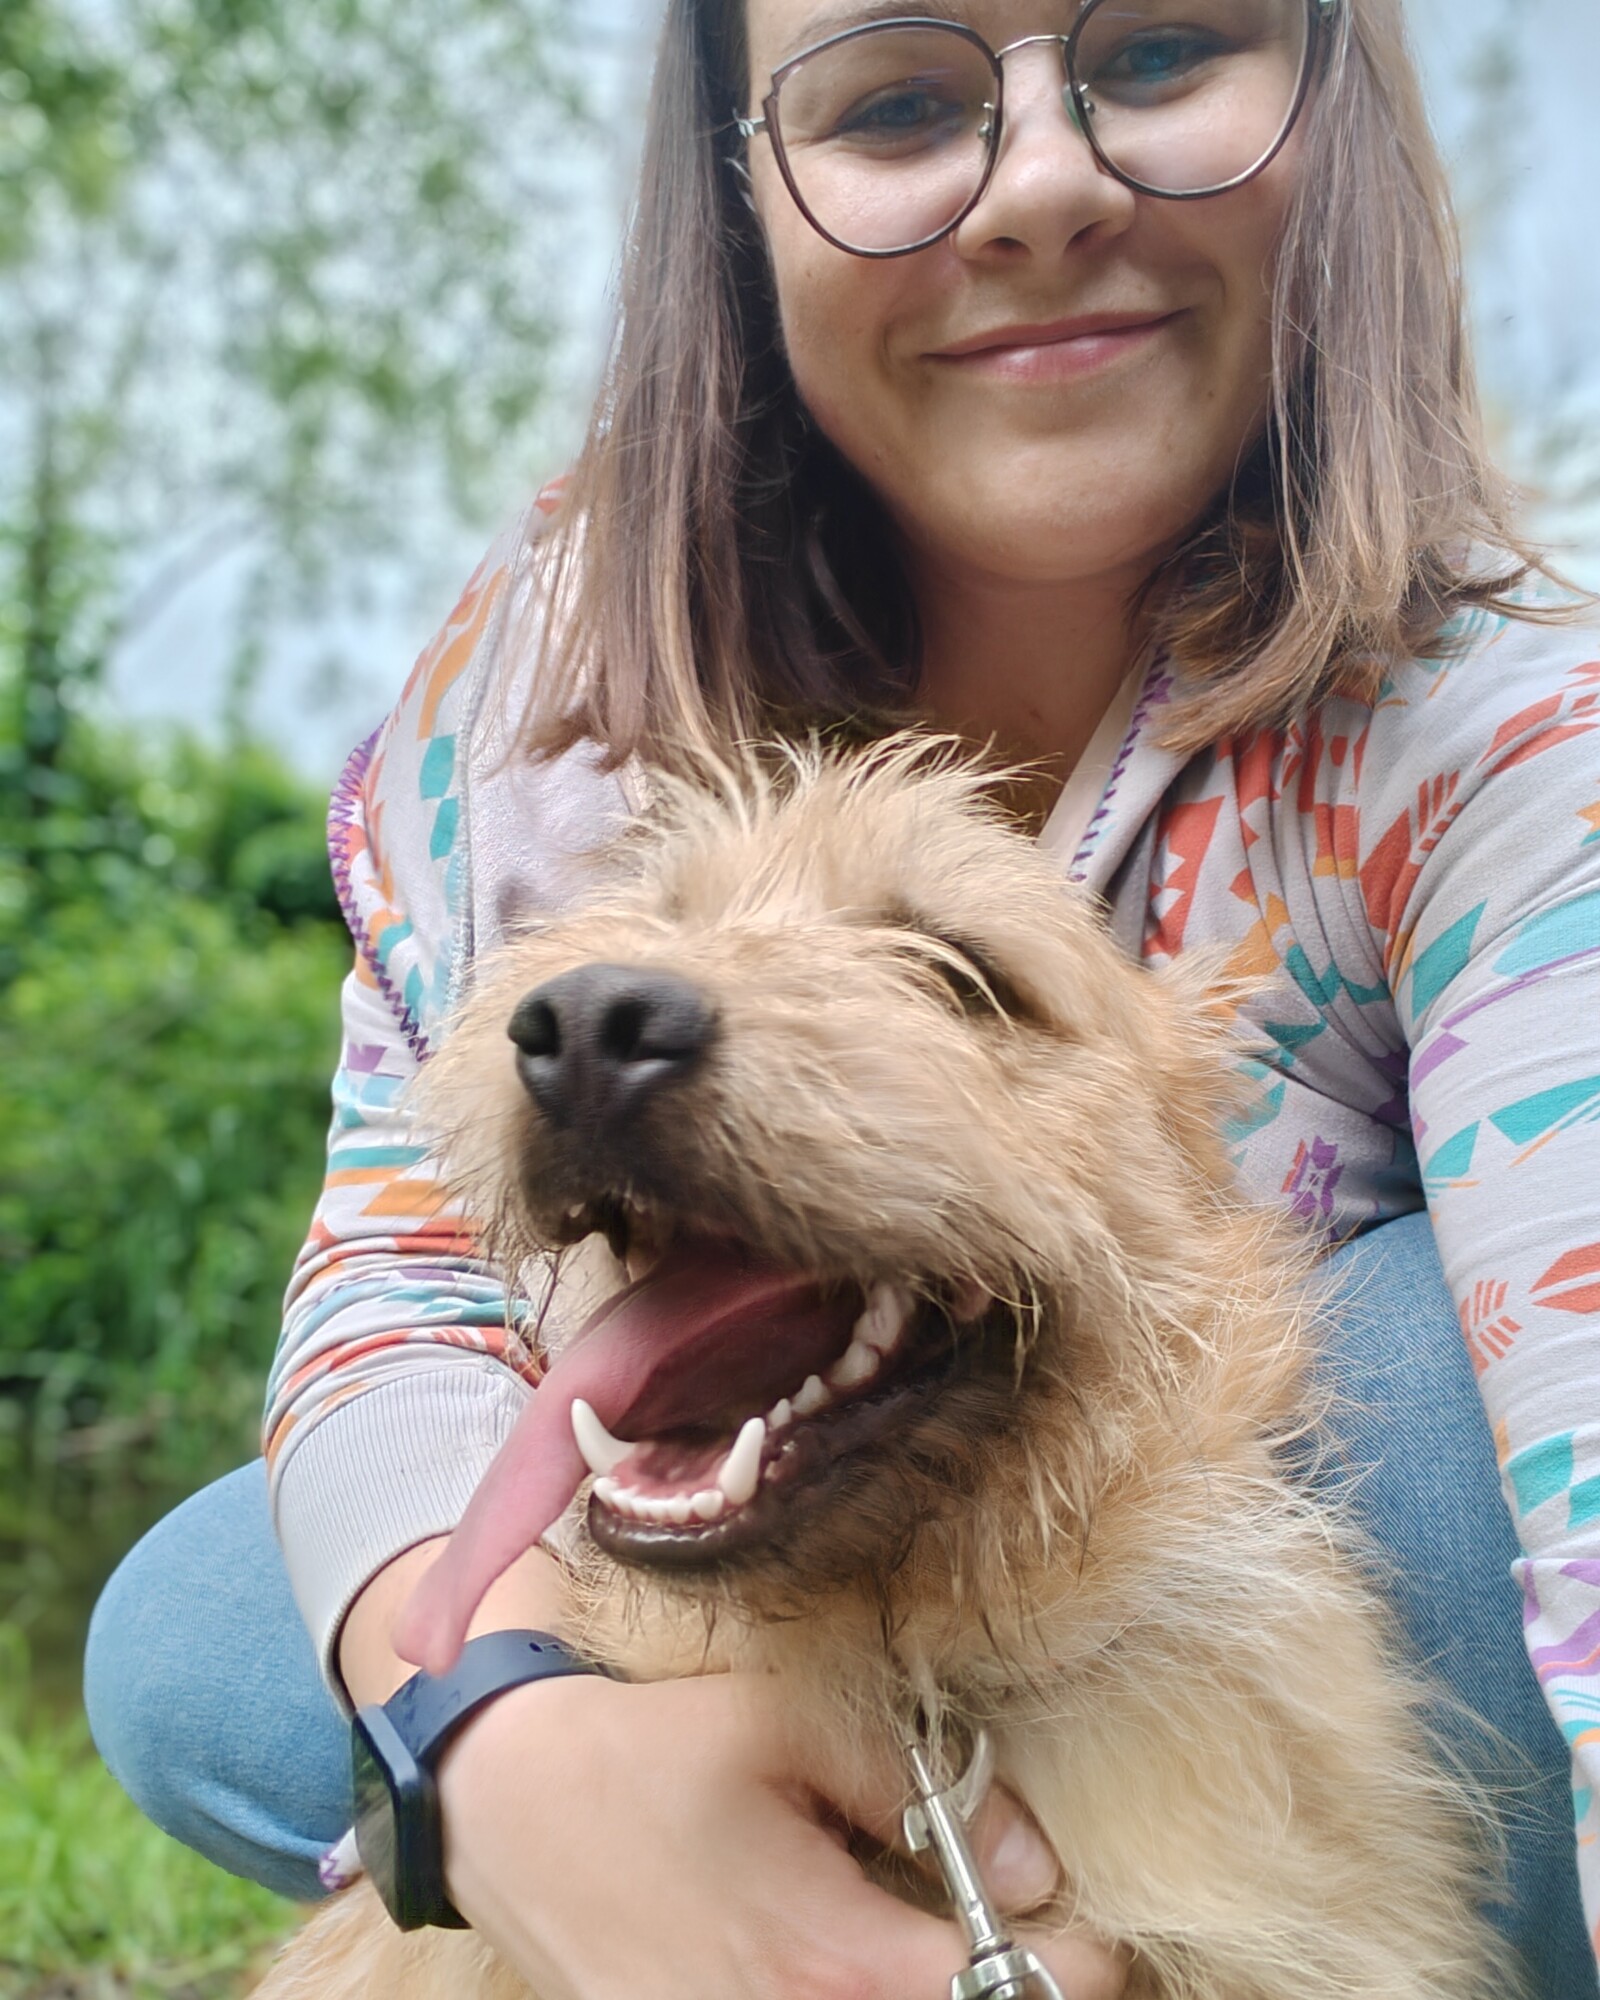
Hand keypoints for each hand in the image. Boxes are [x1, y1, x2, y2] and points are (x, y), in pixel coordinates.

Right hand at [340, 1546, 1128, 1999]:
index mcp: (837, 1961)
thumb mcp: (791, 1728)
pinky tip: (853, 1953)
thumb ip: (922, 1788)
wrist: (509, 1804)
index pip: (1021, 1996)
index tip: (1078, 1915)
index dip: (1079, 1957)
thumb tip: (1032, 1859)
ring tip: (933, 1935)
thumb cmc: (655, 1751)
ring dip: (934, 1990)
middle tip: (1018, 1924)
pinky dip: (858, 1994)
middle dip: (1012, 1983)